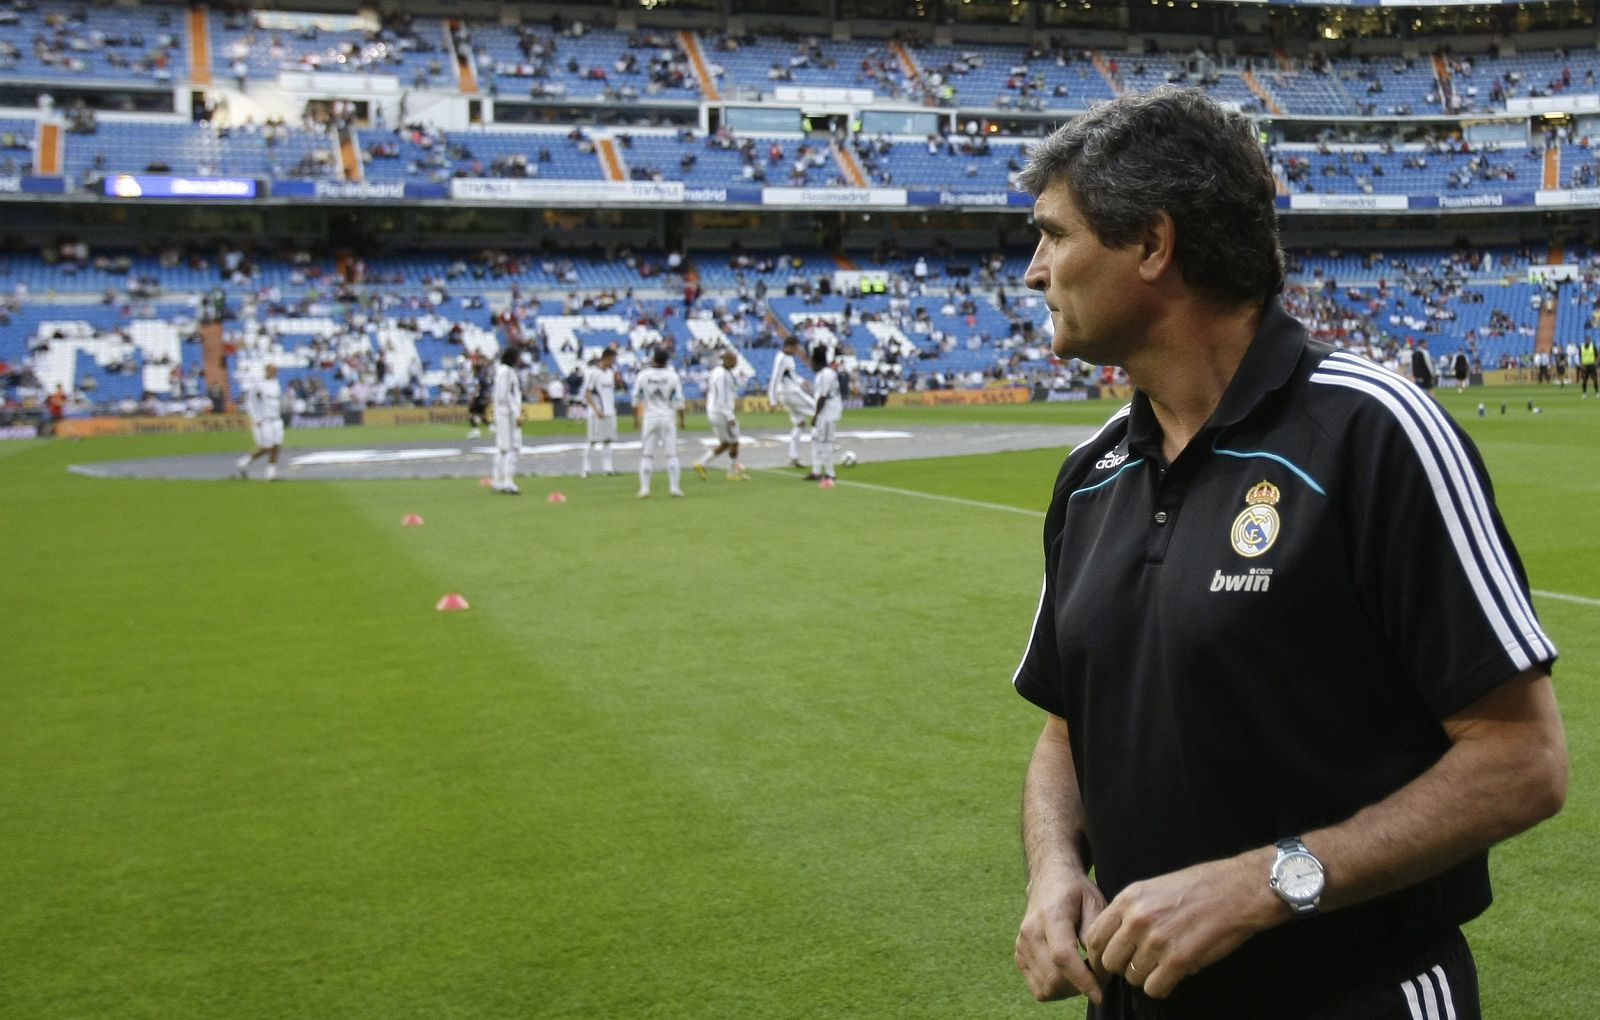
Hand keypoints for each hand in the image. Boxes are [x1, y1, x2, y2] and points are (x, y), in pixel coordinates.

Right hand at [1015, 869, 1106, 1003]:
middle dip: (1079, 987)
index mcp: (1051, 916)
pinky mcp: (1019, 956)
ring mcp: (1021, 945)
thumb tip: (1097, 966)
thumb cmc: (1076, 892)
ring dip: (1068, 990)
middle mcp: (1030, 932)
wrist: (1049, 880)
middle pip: (1053, 977)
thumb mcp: (1095, 902)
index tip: (1100, 994)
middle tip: (1099, 978)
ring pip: (1045, 988)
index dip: (1082, 979)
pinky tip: (1068, 975)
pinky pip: (1038, 988)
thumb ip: (1096, 934)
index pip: (1062, 956)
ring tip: (1084, 975)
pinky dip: (1056, 989)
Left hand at [1082, 850, 1278, 999]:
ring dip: (1146, 977)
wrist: (1238, 890)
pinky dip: (1162, 987)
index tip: (1106, 963)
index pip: (1094, 936)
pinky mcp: (1179, 960)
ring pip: (1133, 977)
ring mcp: (1157, 940)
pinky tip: (1173, 976)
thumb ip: (1130, 910)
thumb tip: (1113, 939)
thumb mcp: (1153, 887)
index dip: (1098, 955)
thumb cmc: (1199, 887)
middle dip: (1123, 968)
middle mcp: (1137, 919)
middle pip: (1110, 961)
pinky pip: (1154, 988)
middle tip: (1140, 966)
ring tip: (1163, 965)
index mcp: (1128, 899)